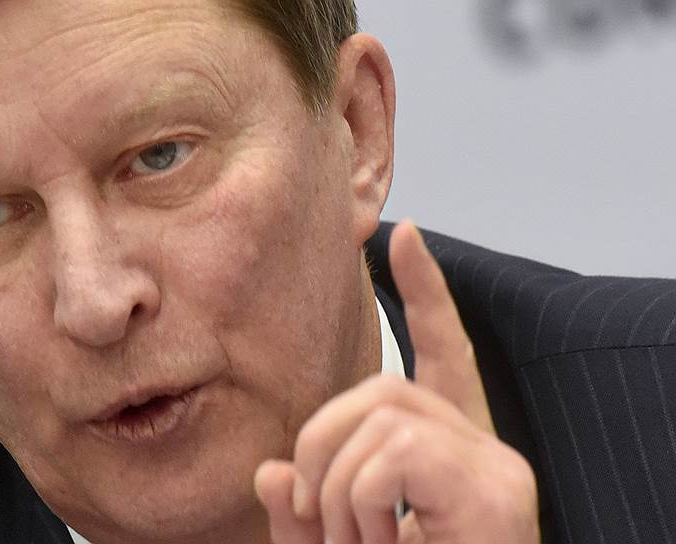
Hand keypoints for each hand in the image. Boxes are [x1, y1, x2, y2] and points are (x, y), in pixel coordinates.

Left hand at [254, 221, 539, 543]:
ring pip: (379, 416)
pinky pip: (394, 453)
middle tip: (326, 522)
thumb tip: (272, 470)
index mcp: (444, 460)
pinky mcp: (497, 491)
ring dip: (342, 491)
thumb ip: (301, 516)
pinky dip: (362, 501)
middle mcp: (483, 453)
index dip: (424, 294)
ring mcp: (496, 470)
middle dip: (323, 446)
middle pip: (378, 388)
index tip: (404, 236)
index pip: (439, 356)